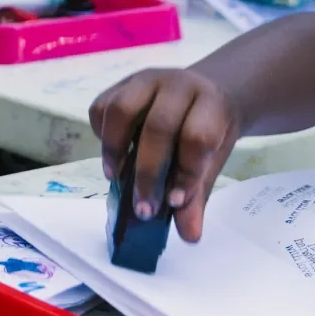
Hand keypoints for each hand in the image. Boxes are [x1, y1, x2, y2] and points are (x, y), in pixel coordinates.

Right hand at [88, 67, 241, 243]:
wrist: (205, 92)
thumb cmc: (209, 130)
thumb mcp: (213, 160)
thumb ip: (197, 195)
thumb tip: (188, 235)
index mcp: (210, 104)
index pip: (196, 137)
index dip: (185, 173)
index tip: (174, 203)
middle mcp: (176, 85)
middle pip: (157, 127)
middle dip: (147, 173)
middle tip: (142, 208)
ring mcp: (145, 80)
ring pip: (121, 109)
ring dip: (113, 149)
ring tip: (115, 177)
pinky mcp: (121, 83)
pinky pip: (102, 106)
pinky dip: (101, 133)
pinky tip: (113, 154)